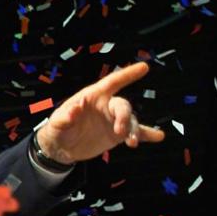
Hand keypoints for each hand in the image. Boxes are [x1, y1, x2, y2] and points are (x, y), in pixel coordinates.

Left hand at [36, 62, 165, 163]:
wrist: (61, 148)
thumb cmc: (58, 129)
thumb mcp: (57, 123)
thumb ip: (65, 117)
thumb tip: (74, 109)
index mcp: (93, 96)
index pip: (112, 82)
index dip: (127, 74)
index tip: (144, 67)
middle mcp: (106, 106)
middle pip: (123, 106)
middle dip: (124, 117)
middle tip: (120, 132)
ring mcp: (113, 120)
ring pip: (131, 120)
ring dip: (134, 130)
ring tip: (131, 142)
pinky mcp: (117, 135)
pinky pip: (136, 133)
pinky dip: (147, 134)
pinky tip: (159, 136)